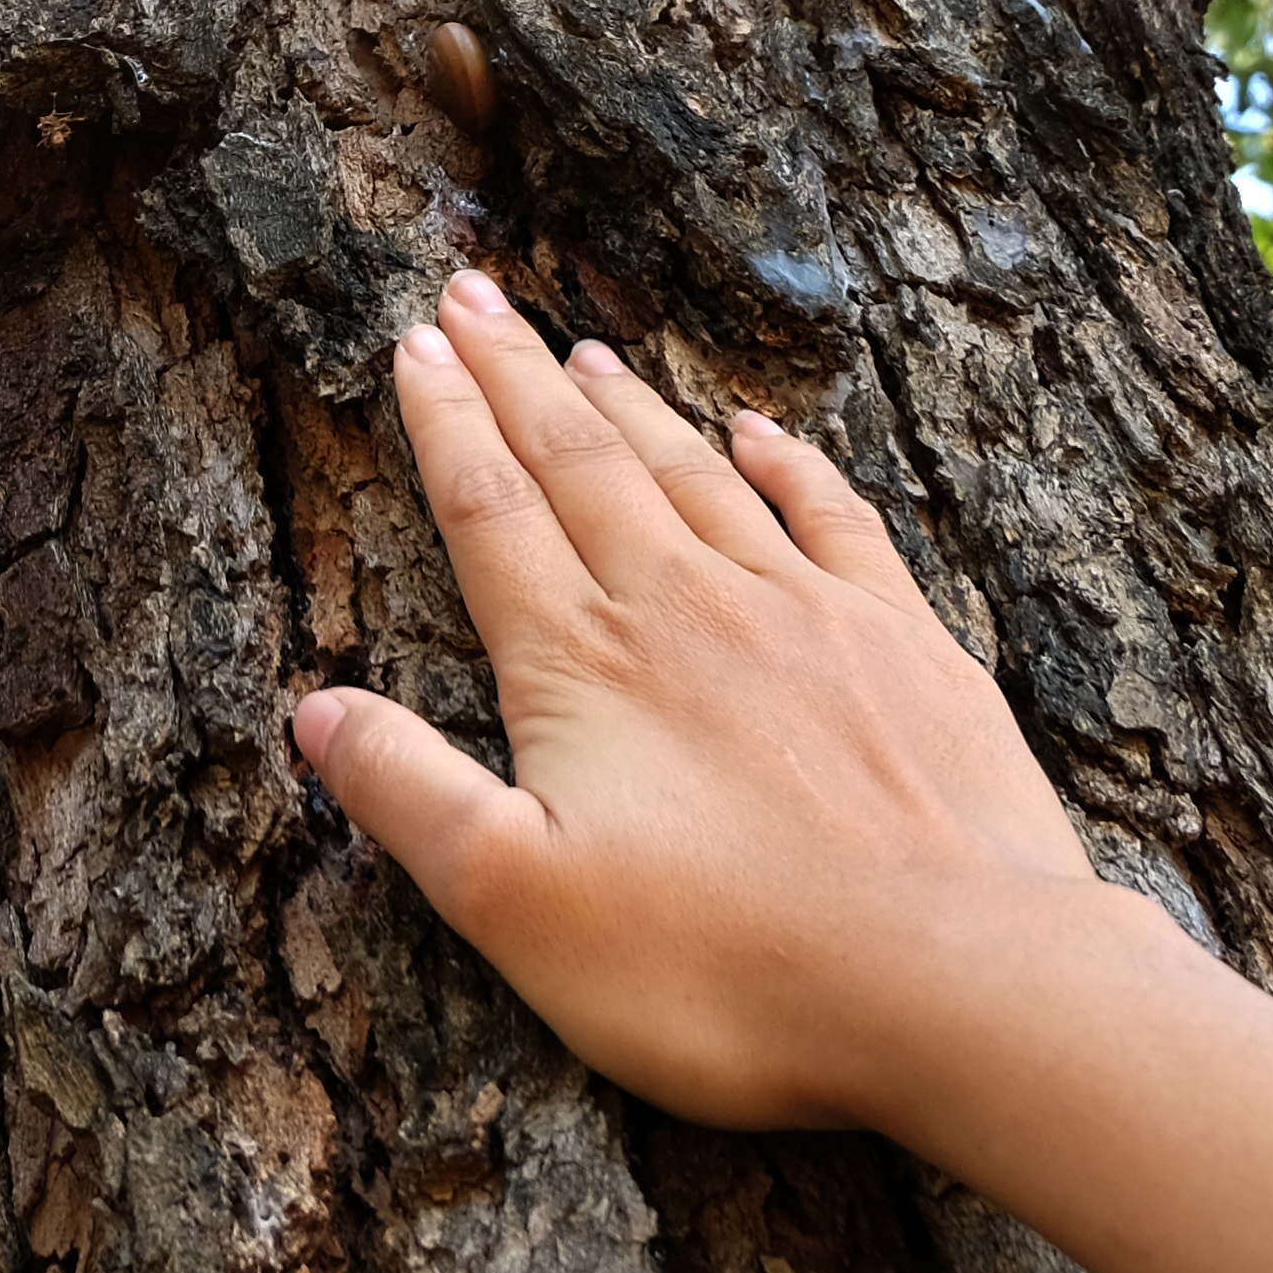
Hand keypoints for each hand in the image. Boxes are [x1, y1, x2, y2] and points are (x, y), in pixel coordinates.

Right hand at [289, 265, 1135, 1142]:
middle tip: (473, 295)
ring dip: (631, 405)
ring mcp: (802, 611)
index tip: (415, 345)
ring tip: (583, 343)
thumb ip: (411, 797)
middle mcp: (685, 605)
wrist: (957, 978)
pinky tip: (760, 430)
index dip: (445, 422)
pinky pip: (831, 514)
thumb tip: (314, 710)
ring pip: (694, 473)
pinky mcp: (902, 641)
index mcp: (583, 663)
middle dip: (518, 374)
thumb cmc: (725, 969)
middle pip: (581, 462)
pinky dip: (788, 463)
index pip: (491, 512)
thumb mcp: (520, 907)